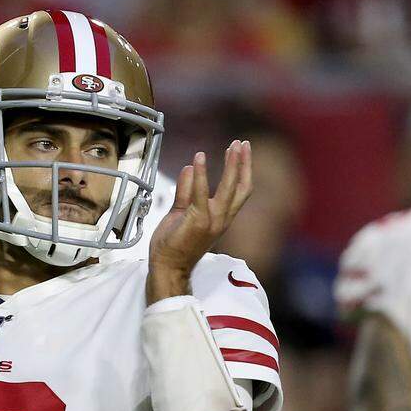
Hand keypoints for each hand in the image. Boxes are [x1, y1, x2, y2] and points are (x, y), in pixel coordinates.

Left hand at [147, 141, 252, 274]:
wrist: (167, 267)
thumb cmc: (174, 245)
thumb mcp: (181, 212)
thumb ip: (186, 190)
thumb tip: (190, 168)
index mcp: (221, 218)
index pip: (239, 191)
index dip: (243, 170)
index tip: (241, 151)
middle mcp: (221, 219)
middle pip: (241, 187)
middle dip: (243, 163)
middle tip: (242, 143)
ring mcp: (212, 220)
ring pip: (229, 188)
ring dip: (232, 165)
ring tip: (233, 146)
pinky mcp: (198, 220)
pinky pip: (201, 193)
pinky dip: (201, 174)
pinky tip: (200, 158)